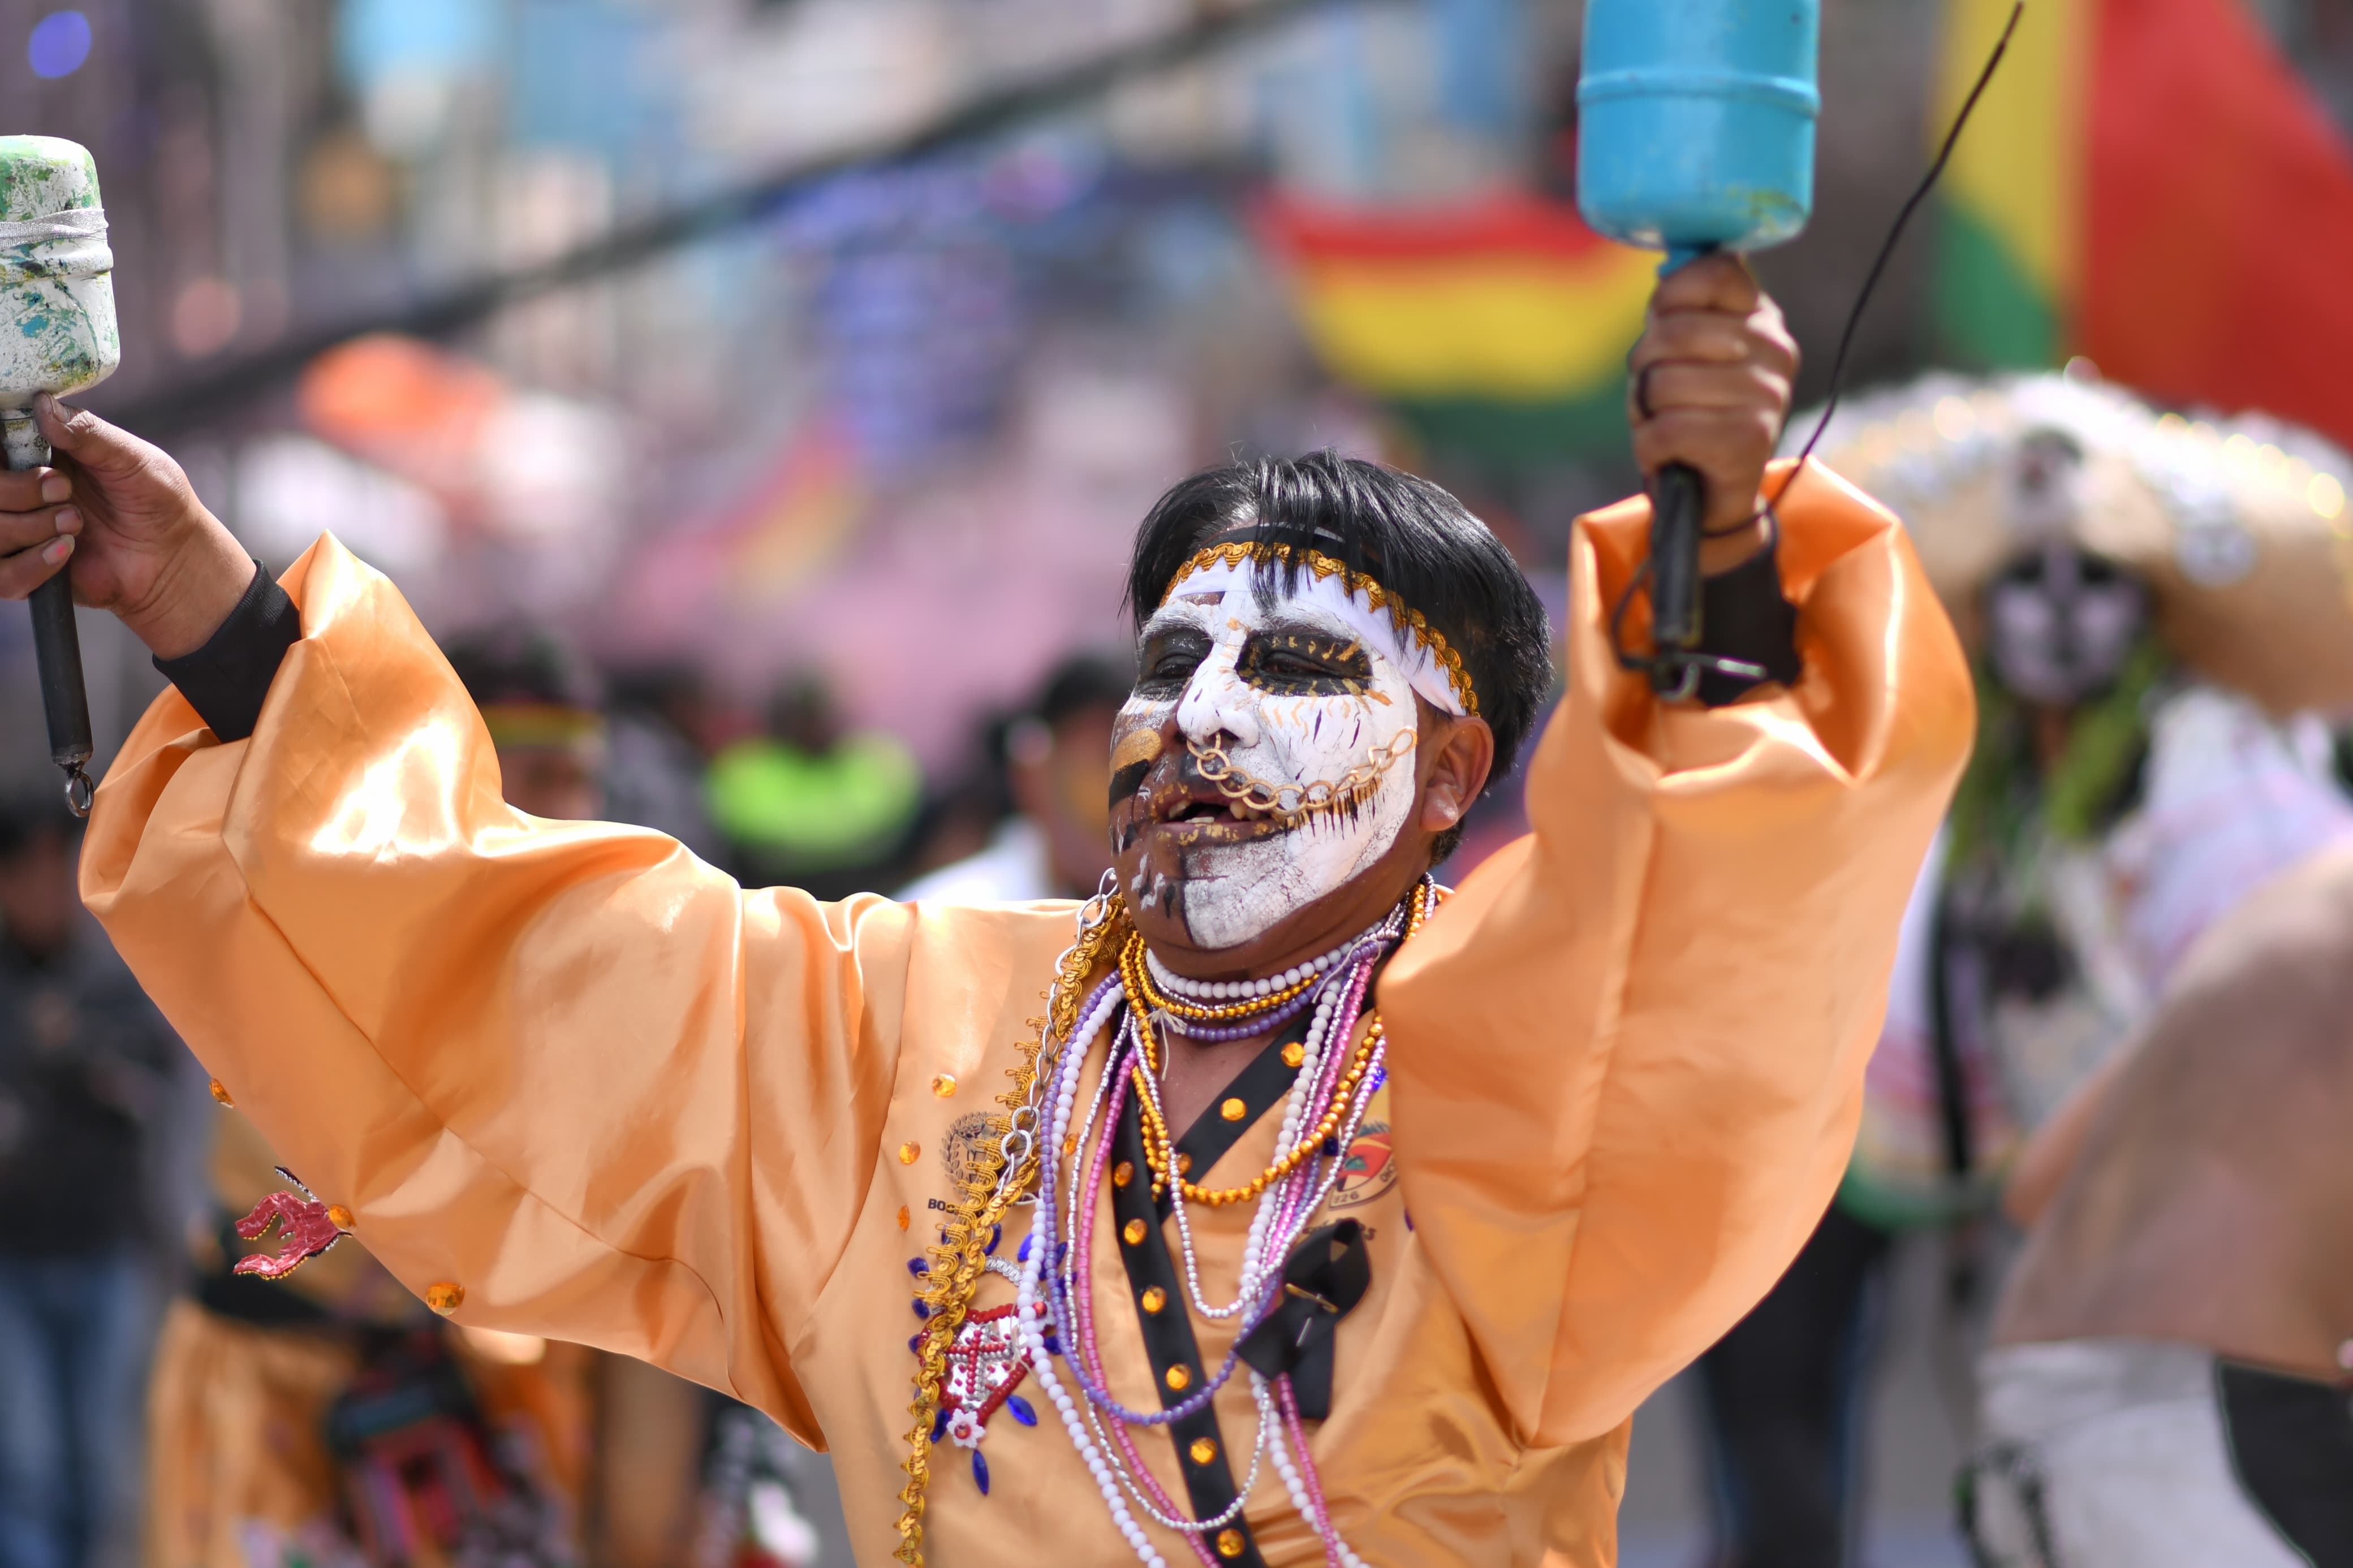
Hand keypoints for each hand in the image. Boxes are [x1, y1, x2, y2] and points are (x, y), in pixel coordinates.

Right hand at [0, 395, 252, 657]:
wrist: (174, 559)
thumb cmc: (157, 501)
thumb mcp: (132, 458)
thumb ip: (87, 432)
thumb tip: (42, 405)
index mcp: (37, 454)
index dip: (3, 452)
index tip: (39, 461)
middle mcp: (19, 490)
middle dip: (19, 489)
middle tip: (64, 491)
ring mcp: (18, 531)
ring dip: (32, 527)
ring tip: (76, 525)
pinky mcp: (24, 572)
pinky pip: (0, 575)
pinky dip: (32, 565)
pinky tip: (66, 553)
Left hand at [1626, 254, 1799, 568]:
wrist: (1712, 498)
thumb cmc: (1690, 414)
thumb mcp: (1683, 355)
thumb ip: (1678, 313)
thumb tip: (1669, 272)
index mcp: (1762, 318)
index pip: (1714, 271)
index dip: (1669, 299)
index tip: (1664, 327)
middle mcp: (1775, 350)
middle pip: (1673, 332)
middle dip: (1646, 368)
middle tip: (1659, 395)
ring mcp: (1768, 395)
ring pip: (1662, 383)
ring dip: (1645, 412)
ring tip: (1668, 425)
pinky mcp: (1749, 441)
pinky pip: (1666, 429)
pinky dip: (1649, 447)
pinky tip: (1669, 454)